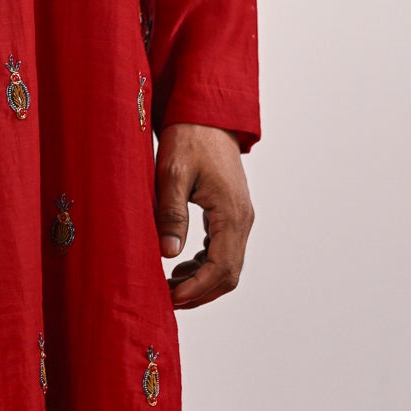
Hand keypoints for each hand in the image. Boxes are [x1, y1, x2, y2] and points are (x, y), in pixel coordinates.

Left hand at [155, 122, 253, 309]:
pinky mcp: (231, 211)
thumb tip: (168, 254)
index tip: (170, 298)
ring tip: (170, 286)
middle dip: (200, 293)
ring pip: (228, 265)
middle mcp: (242, 218)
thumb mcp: (173, 172)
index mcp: (231, 212)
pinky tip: (181, 265)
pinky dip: (205, 265)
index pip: (221, 268)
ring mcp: (240, 215)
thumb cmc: (189, 136)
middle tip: (168, 299)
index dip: (196, 290)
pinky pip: (224, 249)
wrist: (207, 111)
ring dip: (202, 281)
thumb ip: (171, 213)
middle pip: (229, 274)